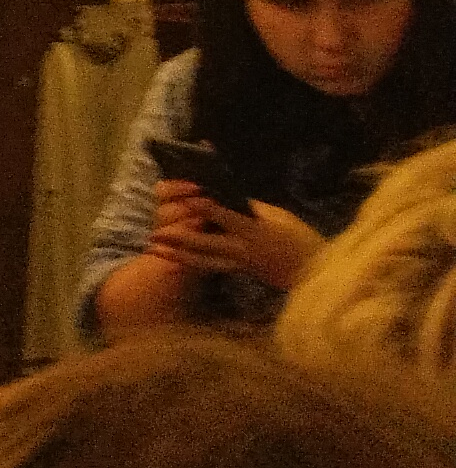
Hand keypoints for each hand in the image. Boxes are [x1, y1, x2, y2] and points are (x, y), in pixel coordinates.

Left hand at [148, 181, 325, 290]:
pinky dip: (189, 263)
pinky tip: (172, 260)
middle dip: (179, 238)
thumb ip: (250, 207)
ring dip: (176, 254)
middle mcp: (242, 248)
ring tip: (154, 249)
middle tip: (156, 233)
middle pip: (205, 243)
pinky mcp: (238, 271)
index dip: (203, 208)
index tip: (185, 199)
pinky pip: (209, 268)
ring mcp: (238, 262)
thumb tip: (225, 196)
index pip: (224, 216)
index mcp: (253, 229)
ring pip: (202, 260)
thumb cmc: (299, 237)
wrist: (313, 271)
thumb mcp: (279, 215)